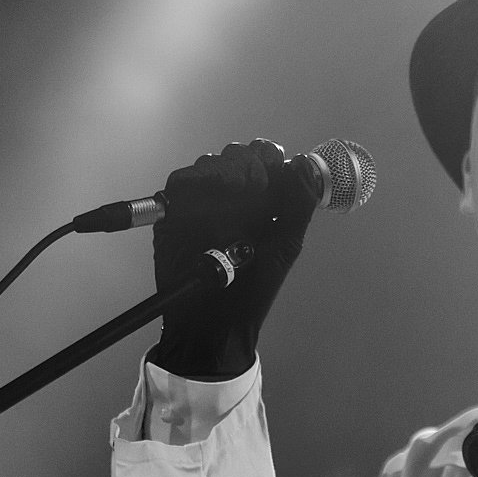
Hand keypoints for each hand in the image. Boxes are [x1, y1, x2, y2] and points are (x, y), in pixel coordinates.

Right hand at [149, 138, 319, 377]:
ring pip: (209, 163)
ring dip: (225, 170)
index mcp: (263, 202)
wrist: (215, 323)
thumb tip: (302, 162)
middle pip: (237, 154)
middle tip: (256, 185)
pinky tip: (210, 194)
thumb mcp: (285, 247)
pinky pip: (179, 183)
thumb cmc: (255, 289)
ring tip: (237, 194)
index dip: (269, 156)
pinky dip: (193, 180)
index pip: (265, 159)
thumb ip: (299, 205)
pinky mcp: (175, 213)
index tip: (275, 168)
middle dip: (248, 161)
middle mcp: (233, 197)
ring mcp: (203, 203)